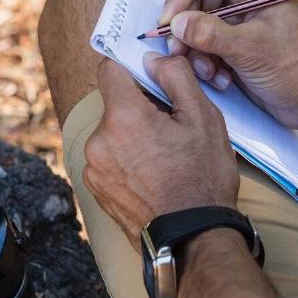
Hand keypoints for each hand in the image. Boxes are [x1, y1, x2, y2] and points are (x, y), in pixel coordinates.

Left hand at [83, 53, 238, 246]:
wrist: (192, 238)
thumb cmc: (202, 179)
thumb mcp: (203, 118)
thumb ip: (176, 78)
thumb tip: (156, 59)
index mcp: (122, 117)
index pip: (110, 68)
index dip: (133, 67)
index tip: (150, 75)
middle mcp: (98, 141)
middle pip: (115, 104)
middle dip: (140, 107)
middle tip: (171, 126)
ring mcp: (94, 169)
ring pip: (112, 133)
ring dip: (133, 135)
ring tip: (165, 156)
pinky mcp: (96, 190)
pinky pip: (109, 159)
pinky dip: (127, 159)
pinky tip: (153, 174)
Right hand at [161, 0, 297, 132]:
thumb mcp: (252, 49)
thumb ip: (211, 34)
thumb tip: (175, 23)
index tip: (169, 22)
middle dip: (186, 29)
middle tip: (179, 54)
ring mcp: (239, 19)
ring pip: (195, 24)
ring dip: (196, 51)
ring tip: (210, 73)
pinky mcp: (234, 42)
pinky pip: (203, 44)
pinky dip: (205, 62)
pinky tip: (222, 80)